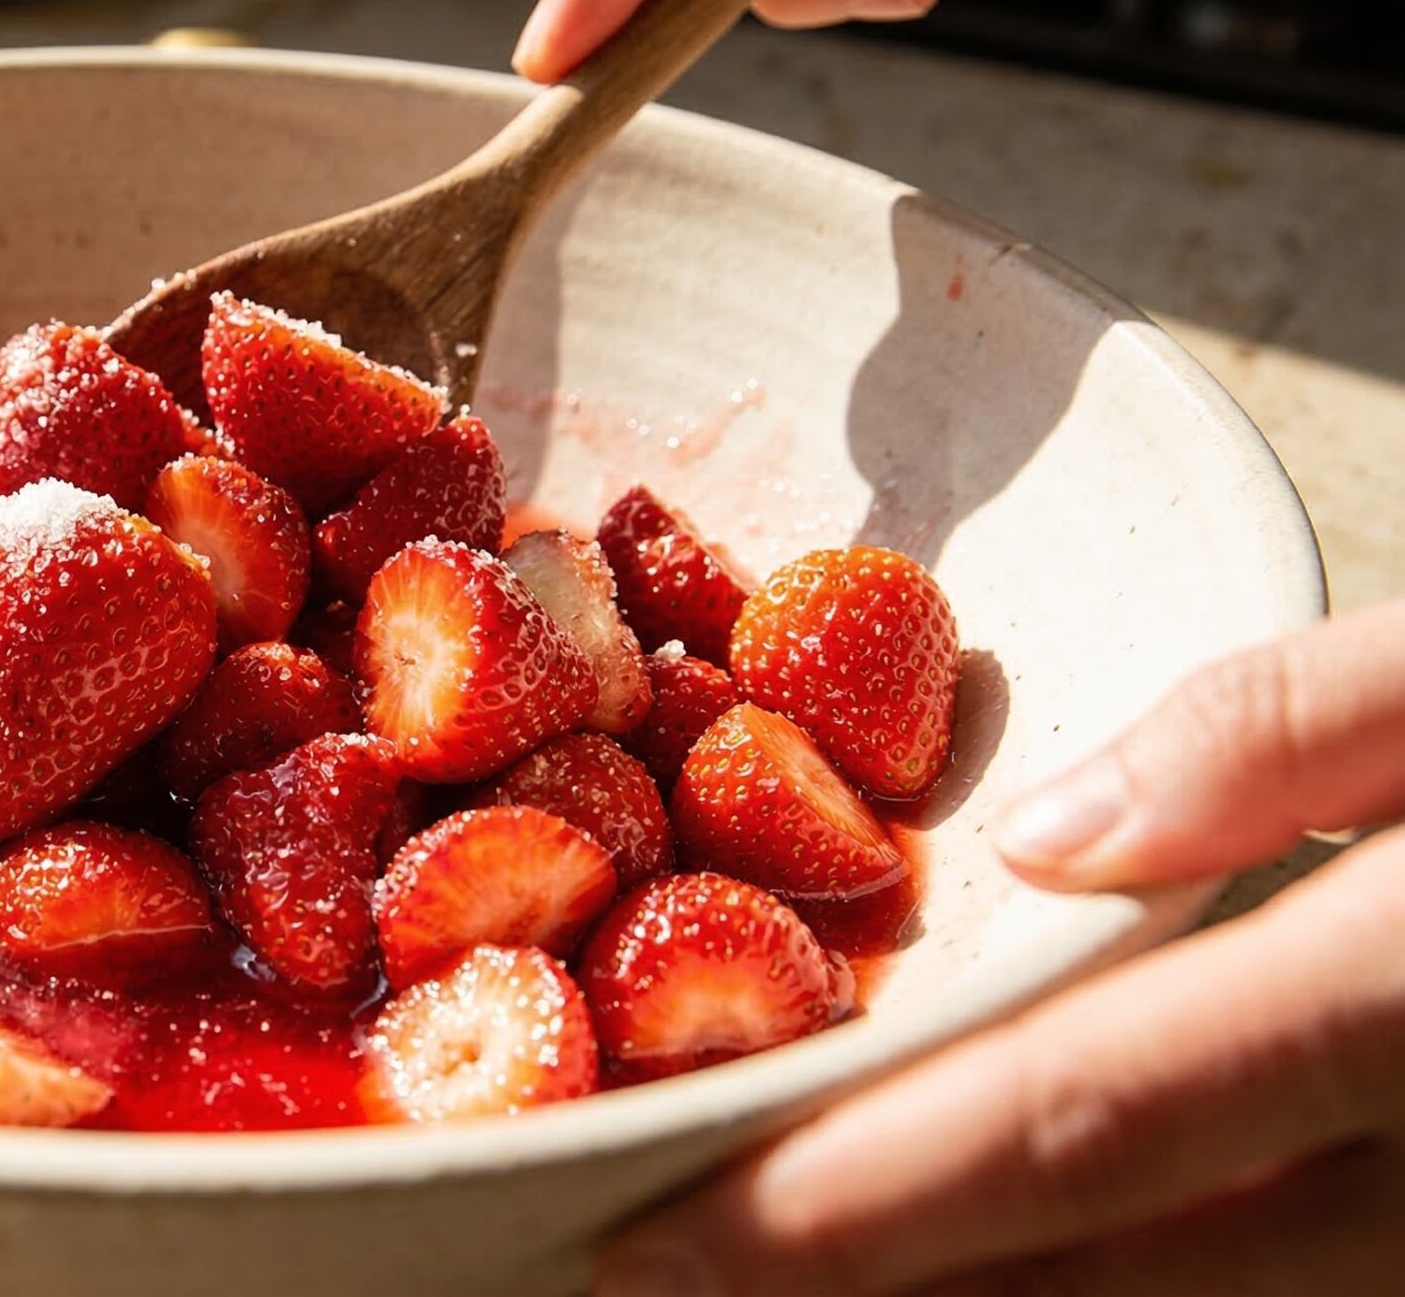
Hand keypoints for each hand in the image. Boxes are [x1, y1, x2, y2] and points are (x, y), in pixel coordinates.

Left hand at [596, 597, 1404, 1295]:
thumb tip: (1042, 842)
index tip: (653, 1248)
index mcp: (1388, 1002)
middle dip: (857, 1284)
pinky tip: (964, 1241)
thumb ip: (1270, 742)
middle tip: (657, 1265)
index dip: (843, 1206)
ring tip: (767, 1240)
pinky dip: (1077, 1266)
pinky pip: (1237, 1279)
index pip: (1061, 1125)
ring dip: (956, 1287)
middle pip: (1079, 1272)